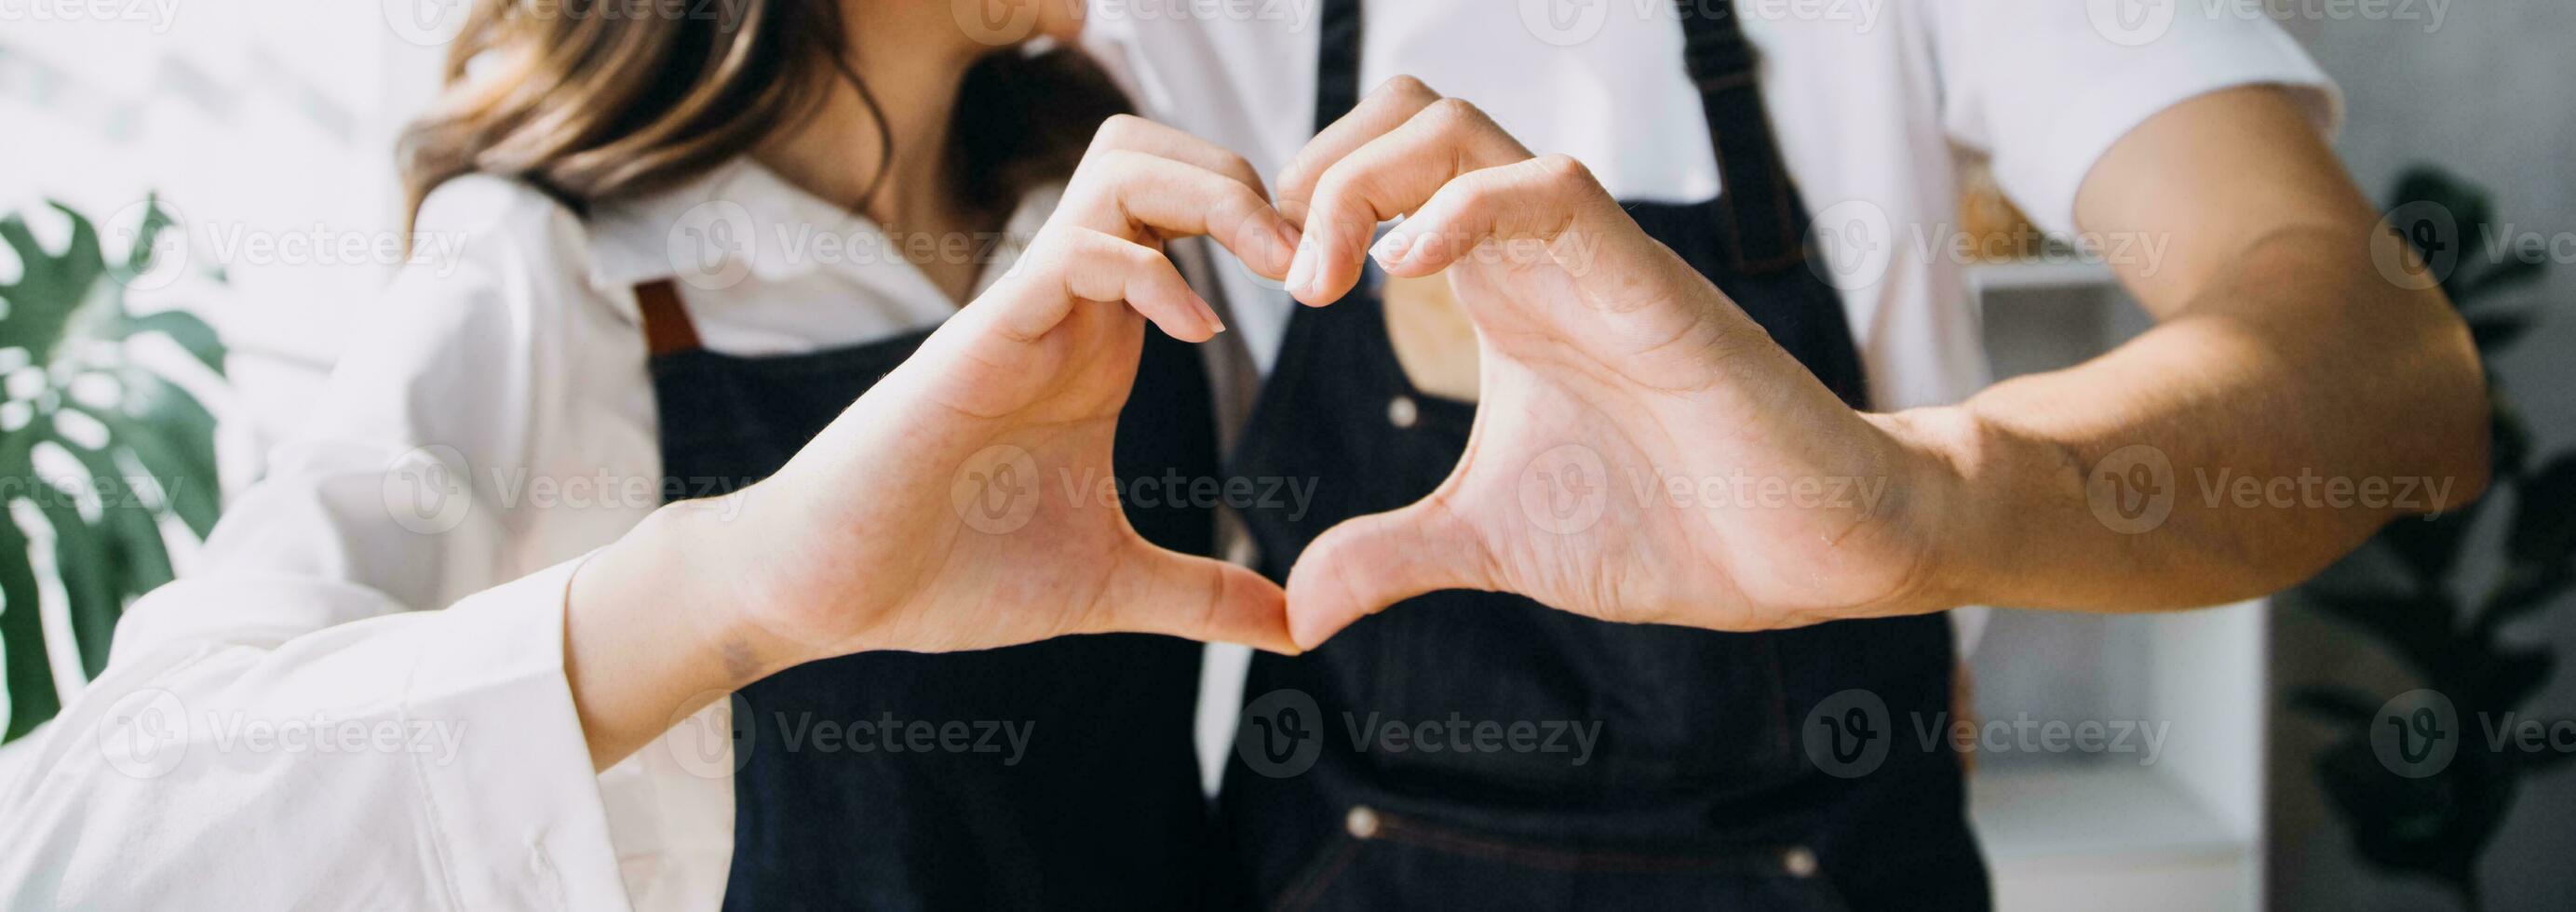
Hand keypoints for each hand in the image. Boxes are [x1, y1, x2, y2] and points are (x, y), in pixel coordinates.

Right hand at [570, 115, 1300, 765]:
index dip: (1273, 228)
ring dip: (1214, 193)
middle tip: (1318, 264)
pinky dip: (1154, 267)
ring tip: (1277, 267)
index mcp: (1107, 343)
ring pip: (1124, 165)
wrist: (830, 591)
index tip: (1339, 293)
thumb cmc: (949, 572)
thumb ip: (1202, 598)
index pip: (1194, 215)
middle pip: (1164, 153)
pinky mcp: (988, 331)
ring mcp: (1030, 308)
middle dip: (1255, 181)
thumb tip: (1296, 630)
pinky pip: (1082, 245)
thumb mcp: (1111, 587)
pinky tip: (1197, 333)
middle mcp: (1073, 305)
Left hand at [1276, 78, 1953, 647]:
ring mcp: (1589, 256)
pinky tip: (1402, 273)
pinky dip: (1460, 208)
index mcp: (1495, 289)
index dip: (1301, 206)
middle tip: (1277, 269)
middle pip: (1406, 117)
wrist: (1806, 550)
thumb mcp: (1492, 543)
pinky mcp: (1647, 281)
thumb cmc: (1675, 523)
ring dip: (1363, 180)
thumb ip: (1394, 554)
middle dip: (1315, 166)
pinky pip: (1549, 188)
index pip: (1383, 177)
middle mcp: (1533, 251)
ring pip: (1459, 128)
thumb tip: (1299, 606)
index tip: (1256, 290)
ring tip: (1319, 281)